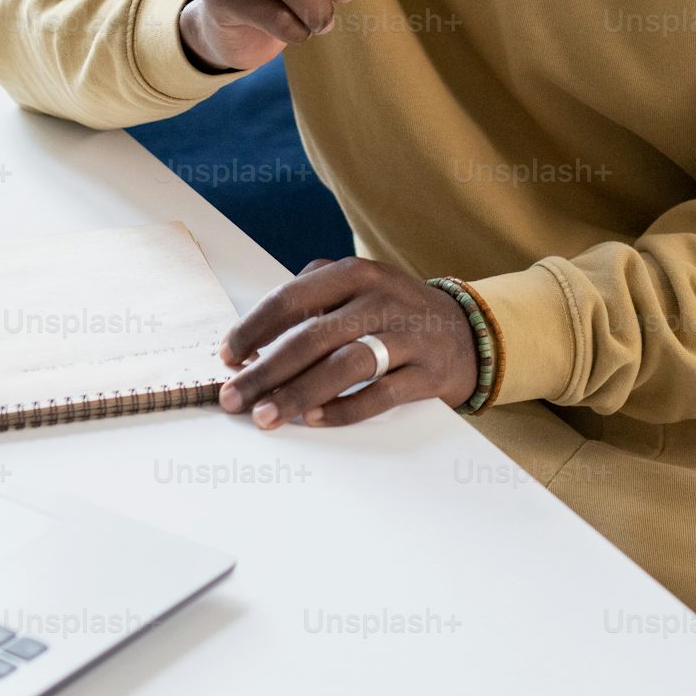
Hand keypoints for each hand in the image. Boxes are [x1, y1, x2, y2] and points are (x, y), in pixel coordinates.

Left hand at [218, 257, 478, 429]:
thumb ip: (311, 302)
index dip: (254, 328)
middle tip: (233, 398)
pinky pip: (382, 393)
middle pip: (312, 336)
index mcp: (355, 274)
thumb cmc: (393, 313)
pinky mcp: (429, 371)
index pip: (292, 298)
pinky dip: (345, 409)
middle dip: (265, 370)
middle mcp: (381, 298)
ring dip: (299, 393)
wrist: (468, 332)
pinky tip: (315, 421)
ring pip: (346, 364)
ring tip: (266, 416)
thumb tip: (253, 344)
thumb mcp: (357, 288)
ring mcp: (408, 334)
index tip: (227, 357)